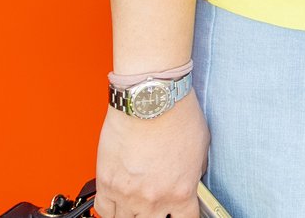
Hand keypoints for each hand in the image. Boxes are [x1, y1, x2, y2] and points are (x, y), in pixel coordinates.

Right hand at [95, 91, 207, 217]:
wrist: (151, 99)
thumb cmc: (176, 115)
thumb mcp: (201, 148)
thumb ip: (194, 171)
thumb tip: (190, 179)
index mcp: (181, 192)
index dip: (183, 216)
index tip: (180, 212)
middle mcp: (153, 198)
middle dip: (157, 214)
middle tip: (156, 204)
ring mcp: (127, 193)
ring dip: (133, 213)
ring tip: (136, 204)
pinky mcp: (107, 182)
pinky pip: (103, 209)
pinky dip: (110, 209)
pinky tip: (116, 202)